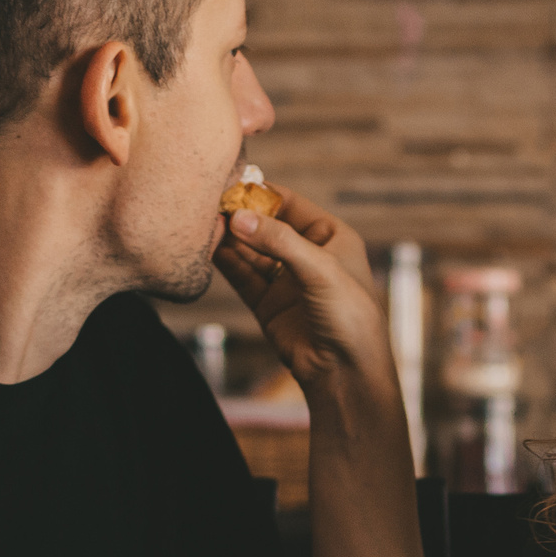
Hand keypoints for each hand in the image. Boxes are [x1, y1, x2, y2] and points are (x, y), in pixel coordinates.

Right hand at [212, 192, 391, 395]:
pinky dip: (226, 262)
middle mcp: (307, 254)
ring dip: (229, 238)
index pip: (290, 203)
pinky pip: (242, 276)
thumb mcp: (319, 269)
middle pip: (265, 225)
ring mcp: (285, 279)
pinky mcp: (267, 303)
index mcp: (331, 237)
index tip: (230, 184)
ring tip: (204, 224)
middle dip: (240, 215)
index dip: (261, 193)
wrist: (346, 372)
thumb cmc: (351, 316)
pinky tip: (209, 248)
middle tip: (210, 203)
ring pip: (250, 250)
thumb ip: (278, 241)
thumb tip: (238, 218)